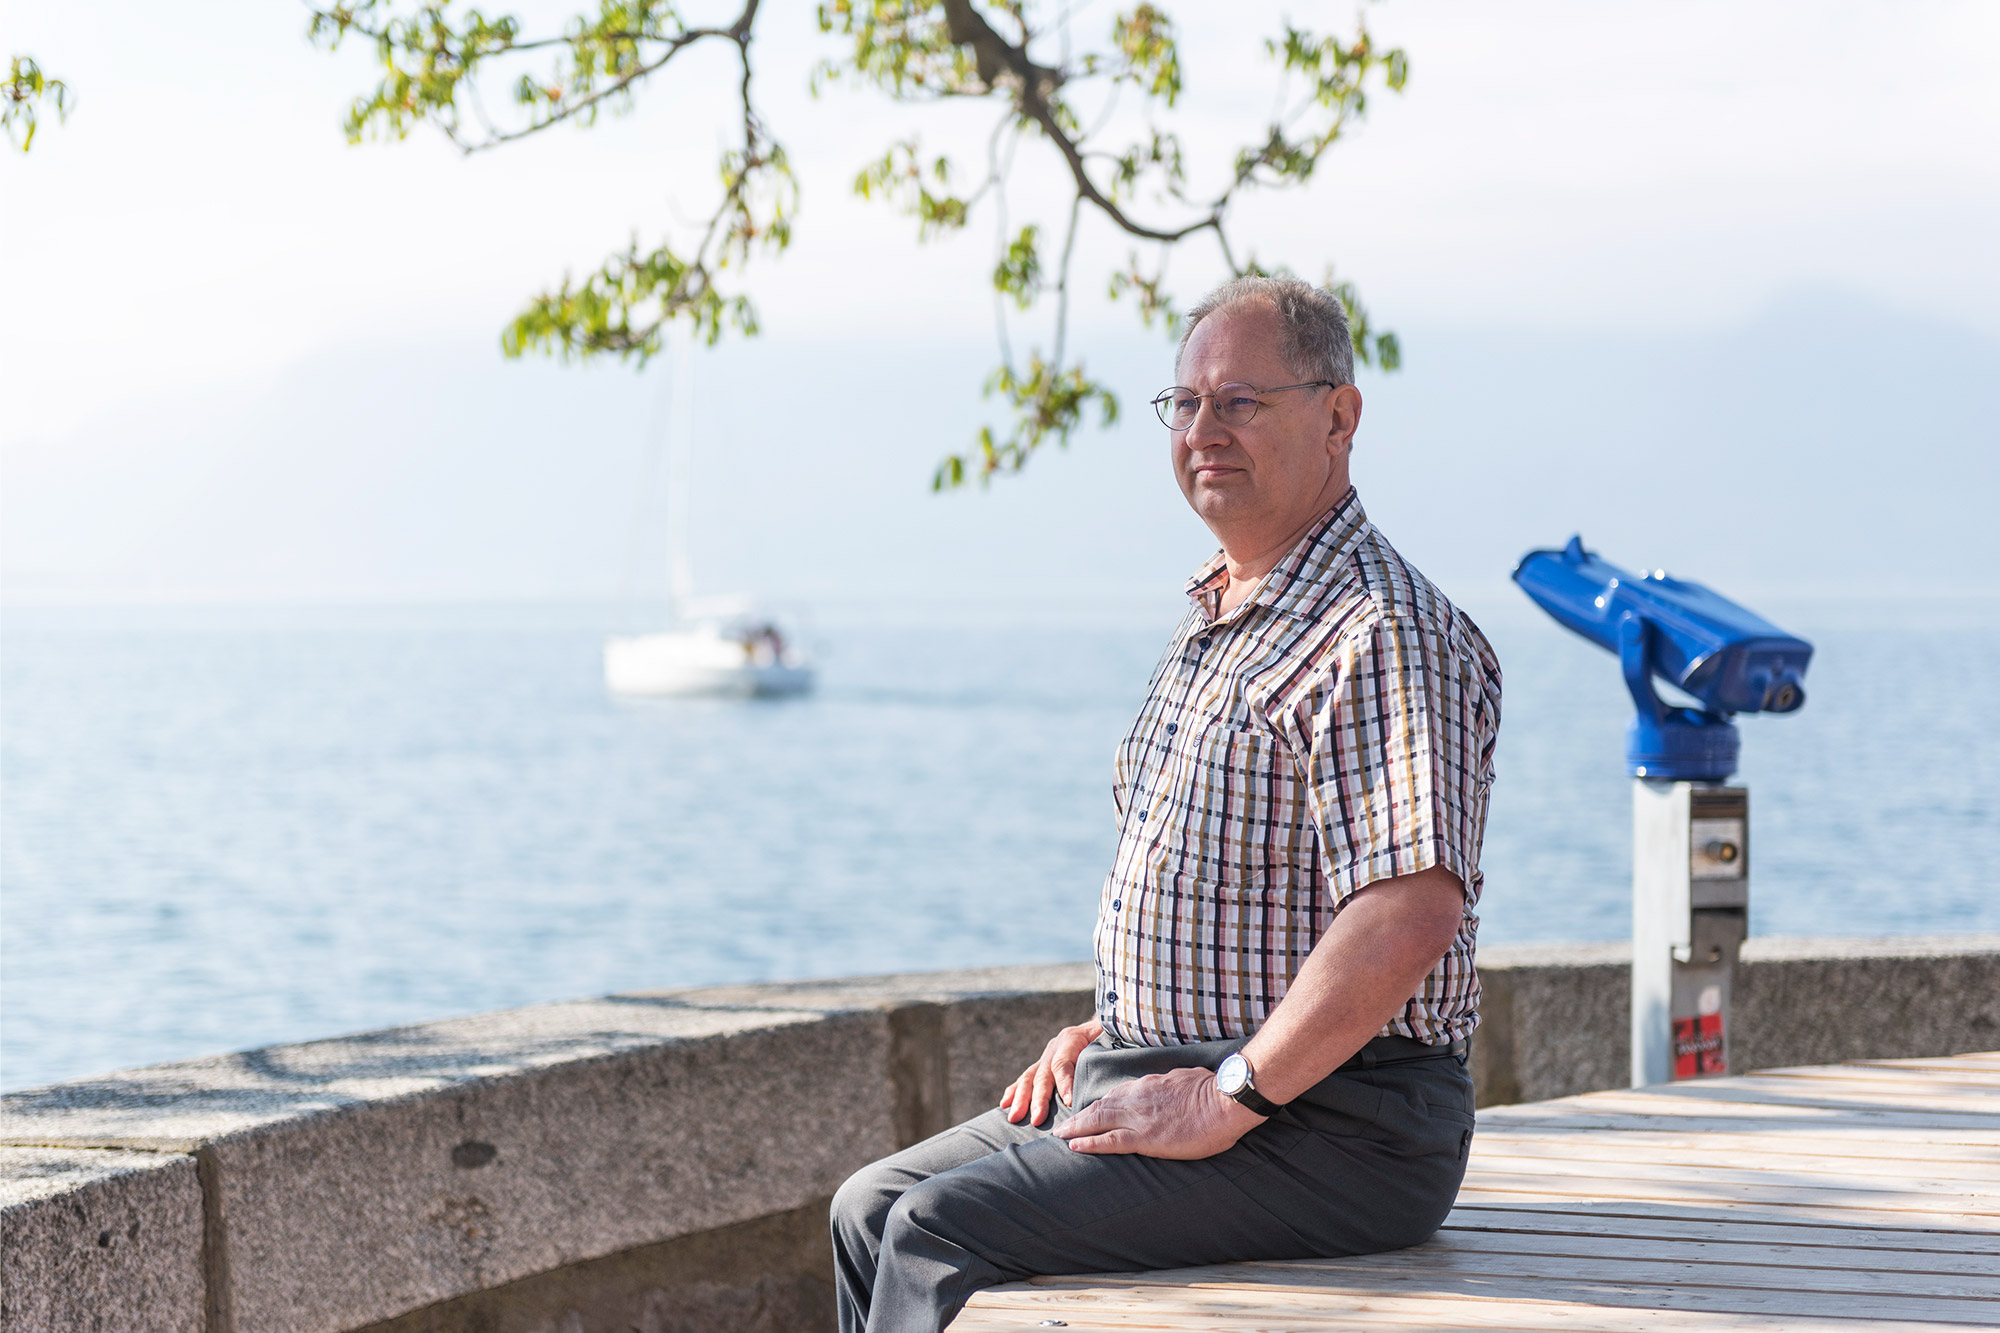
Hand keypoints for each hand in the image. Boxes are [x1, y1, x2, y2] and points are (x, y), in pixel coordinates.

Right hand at [999, 1021, 1102, 1125]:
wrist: (1103, 1021)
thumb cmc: (1112, 1033)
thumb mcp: (1113, 1038)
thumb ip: (1109, 1051)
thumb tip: (1110, 1072)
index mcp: (1072, 1038)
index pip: (1063, 1063)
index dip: (1065, 1082)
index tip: (1068, 1102)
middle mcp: (1054, 1046)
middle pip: (1043, 1074)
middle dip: (1038, 1098)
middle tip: (1037, 1119)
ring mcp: (1046, 1056)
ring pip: (1029, 1077)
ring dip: (1021, 1099)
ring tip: (1014, 1118)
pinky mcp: (1042, 1065)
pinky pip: (1025, 1078)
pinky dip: (1014, 1091)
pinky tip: (1005, 1105)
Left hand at [1053, 1067, 1263, 1158]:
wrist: (1225, 1101)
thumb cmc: (1214, 1090)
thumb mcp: (1187, 1078)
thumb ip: (1173, 1084)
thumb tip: (1174, 1087)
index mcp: (1149, 1085)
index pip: (1116, 1095)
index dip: (1099, 1104)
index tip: (1088, 1111)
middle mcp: (1138, 1098)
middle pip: (1100, 1106)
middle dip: (1079, 1116)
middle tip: (1063, 1126)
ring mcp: (1139, 1117)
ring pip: (1098, 1121)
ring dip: (1076, 1128)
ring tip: (1061, 1135)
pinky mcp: (1145, 1137)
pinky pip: (1110, 1141)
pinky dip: (1089, 1142)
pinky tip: (1075, 1146)